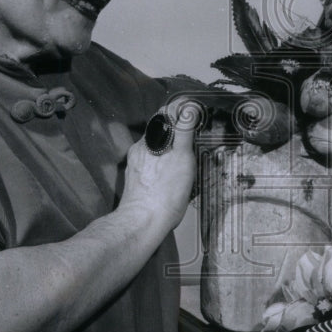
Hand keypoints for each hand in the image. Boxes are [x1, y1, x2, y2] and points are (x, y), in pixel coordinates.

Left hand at [120, 105, 196, 232]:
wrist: (142, 223)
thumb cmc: (164, 194)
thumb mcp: (182, 157)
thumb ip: (184, 130)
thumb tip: (189, 107)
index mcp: (150, 140)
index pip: (166, 115)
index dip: (181, 112)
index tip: (195, 115)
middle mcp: (140, 150)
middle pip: (161, 132)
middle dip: (176, 133)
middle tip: (193, 140)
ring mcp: (137, 165)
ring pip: (156, 149)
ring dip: (169, 150)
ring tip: (184, 162)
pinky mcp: (137, 180)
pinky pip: (152, 166)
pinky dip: (163, 166)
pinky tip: (171, 178)